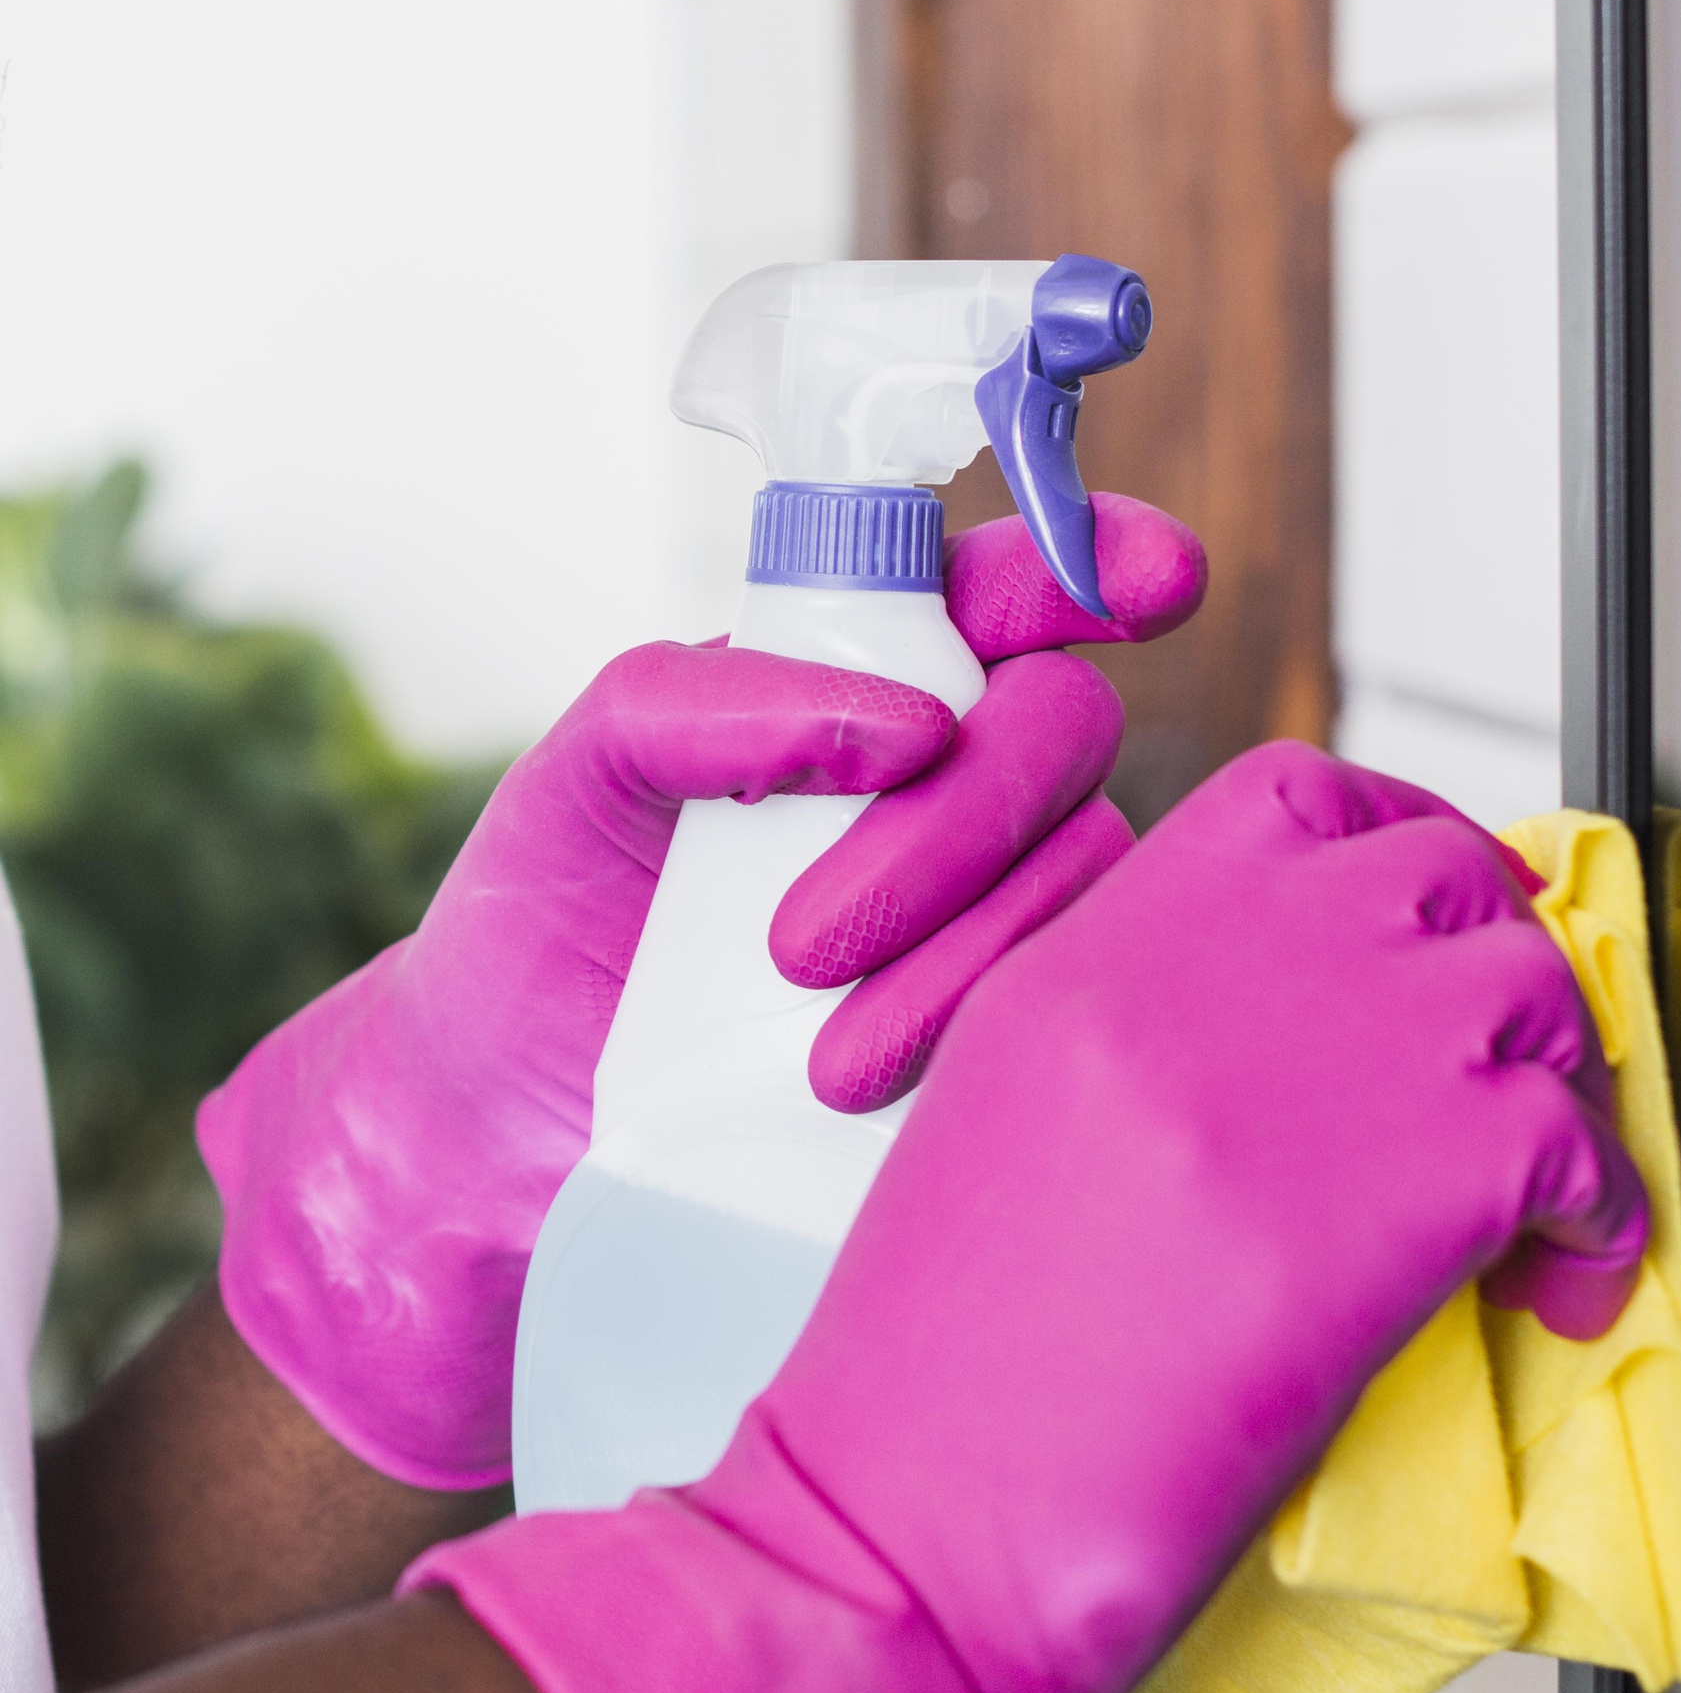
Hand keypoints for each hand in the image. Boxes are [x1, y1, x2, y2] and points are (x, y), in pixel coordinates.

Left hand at [200, 497, 1205, 1490]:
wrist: (520, 1128)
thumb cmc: (545, 919)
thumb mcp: (585, 776)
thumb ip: (697, 702)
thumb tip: (901, 722)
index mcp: (860, 678)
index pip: (1001, 591)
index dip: (1089, 563)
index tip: (1148, 584)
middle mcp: (949, 775)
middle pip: (1061, 725)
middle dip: (965, 817)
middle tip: (802, 941)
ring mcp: (986, 901)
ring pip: (1079, 865)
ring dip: (957, 948)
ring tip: (814, 1056)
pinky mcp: (995, 1022)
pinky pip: (1063, 990)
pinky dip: (973, 1024)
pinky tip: (866, 1086)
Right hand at [403, 743, 1648, 1692]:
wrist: (904, 1524)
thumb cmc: (934, 1375)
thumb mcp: (999, 1129)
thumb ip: (1135, 1038)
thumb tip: (1292, 1040)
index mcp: (1084, 957)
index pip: (1288, 800)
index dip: (1396, 839)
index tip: (1434, 920)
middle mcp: (1198, 972)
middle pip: (1435, 866)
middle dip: (1501, 949)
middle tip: (1513, 1056)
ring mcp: (1306, 1059)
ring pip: (1527, 983)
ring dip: (1561, 1078)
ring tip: (1538, 1186)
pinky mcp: (1406, 1185)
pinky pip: (1579, 1142)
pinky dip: (1604, 1213)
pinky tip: (1560, 1285)